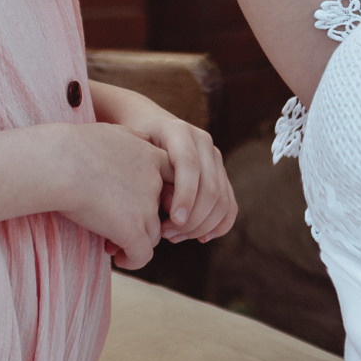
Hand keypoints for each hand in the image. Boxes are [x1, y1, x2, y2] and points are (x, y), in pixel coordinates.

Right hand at [54, 122, 171, 269]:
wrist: (58, 163)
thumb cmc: (74, 145)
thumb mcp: (111, 131)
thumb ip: (132, 138)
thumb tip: (138, 140)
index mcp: (150, 156)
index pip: (170, 179)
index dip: (154, 194)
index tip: (133, 201)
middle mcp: (154, 181)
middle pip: (161, 208)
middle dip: (146, 219)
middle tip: (122, 223)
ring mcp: (145, 207)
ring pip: (153, 234)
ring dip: (137, 240)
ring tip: (114, 243)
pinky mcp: (132, 230)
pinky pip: (142, 255)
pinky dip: (133, 260)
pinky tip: (119, 259)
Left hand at [96, 88, 238, 244]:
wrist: (144, 122)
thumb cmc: (131, 143)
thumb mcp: (130, 150)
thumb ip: (143, 173)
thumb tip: (158, 209)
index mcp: (178, 131)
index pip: (189, 165)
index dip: (184, 196)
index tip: (172, 222)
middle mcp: (202, 141)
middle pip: (210, 188)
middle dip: (191, 219)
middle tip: (165, 235)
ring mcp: (214, 156)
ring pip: (222, 200)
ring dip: (201, 226)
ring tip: (173, 236)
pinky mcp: (220, 172)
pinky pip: (229, 204)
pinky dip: (219, 224)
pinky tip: (200, 237)